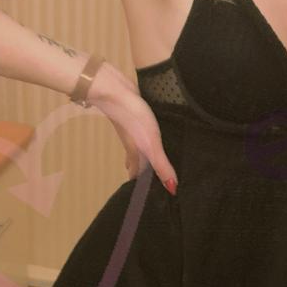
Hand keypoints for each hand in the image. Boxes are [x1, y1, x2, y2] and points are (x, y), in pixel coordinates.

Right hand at [86, 63, 178, 193]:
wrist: (114, 91)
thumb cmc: (133, 119)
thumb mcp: (151, 144)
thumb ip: (161, 164)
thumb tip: (172, 189)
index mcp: (136, 152)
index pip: (139, 174)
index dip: (142, 185)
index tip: (148, 196)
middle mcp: (132, 143)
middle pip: (138, 161)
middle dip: (143, 172)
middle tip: (151, 181)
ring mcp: (132, 129)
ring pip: (138, 147)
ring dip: (143, 156)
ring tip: (151, 163)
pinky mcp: (135, 115)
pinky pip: (141, 133)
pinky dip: (145, 139)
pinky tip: (150, 134)